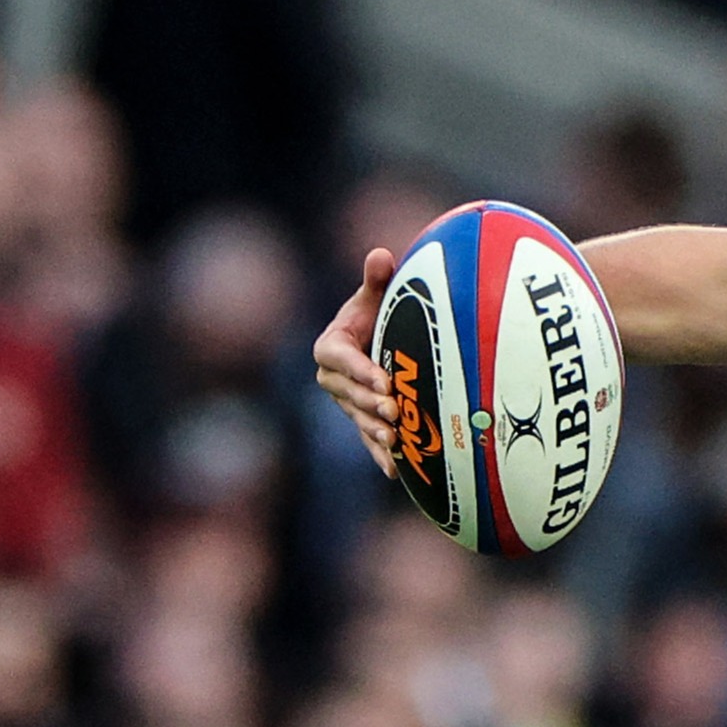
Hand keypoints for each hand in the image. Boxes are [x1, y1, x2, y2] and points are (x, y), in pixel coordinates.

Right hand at [312, 247, 399, 478]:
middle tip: (394, 412)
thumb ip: (376, 280)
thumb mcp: (378, 297)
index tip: (382, 380)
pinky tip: (396, 471)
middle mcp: (333, 377)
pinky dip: (380, 455)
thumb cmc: (380, 313)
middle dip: (369, 403)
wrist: (382, 339)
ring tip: (395, 441)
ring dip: (374, 430)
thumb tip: (380, 255)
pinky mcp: (362, 420)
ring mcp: (347, 401)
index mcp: (331, 345)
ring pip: (357, 417)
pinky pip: (367, 438)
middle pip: (347, 392)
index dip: (358, 369)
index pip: (338, 357)